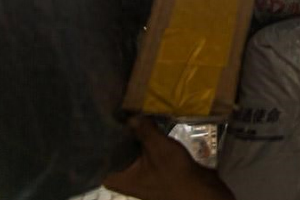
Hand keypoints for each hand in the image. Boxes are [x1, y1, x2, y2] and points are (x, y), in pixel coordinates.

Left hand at [104, 116, 221, 199]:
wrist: (199, 190)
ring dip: (135, 135)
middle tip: (119, 110)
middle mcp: (123, 178)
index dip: (103, 134)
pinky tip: (148, 124)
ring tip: (132, 112)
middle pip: (115, 150)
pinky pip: (142, 152)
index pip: (100, 154)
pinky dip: (145, 141)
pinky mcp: (150, 171)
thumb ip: (143, 129)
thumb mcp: (158, 147)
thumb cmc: (174, 173)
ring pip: (130, 150)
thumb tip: (131, 116)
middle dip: (120, 132)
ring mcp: (137, 175)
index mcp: (117, 178)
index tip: (104, 115)